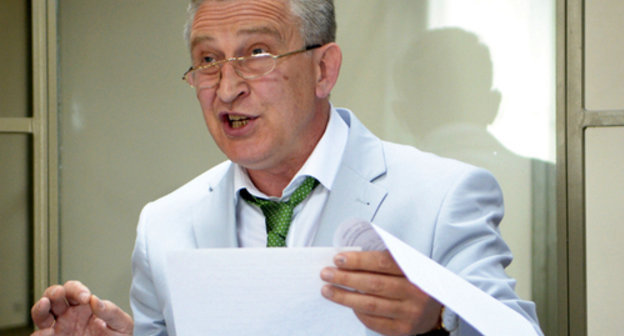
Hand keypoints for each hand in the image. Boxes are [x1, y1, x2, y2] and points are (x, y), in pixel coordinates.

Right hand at [30, 280, 133, 335]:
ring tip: (44, 306)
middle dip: (54, 292)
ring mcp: (60, 329)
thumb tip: (96, 300)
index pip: (73, 289)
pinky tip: (46, 332)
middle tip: (59, 294)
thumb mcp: (122, 324)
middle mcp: (68, 315)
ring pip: (41, 314)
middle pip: (52, 296)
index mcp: (84, 306)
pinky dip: (39, 333)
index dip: (76, 289)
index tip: (86, 298)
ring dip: (40, 309)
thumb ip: (111, 312)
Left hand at [320, 250, 441, 335]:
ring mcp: (410, 312)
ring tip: (328, 290)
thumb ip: (383, 261)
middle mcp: (415, 292)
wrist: (437, 309)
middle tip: (326, 274)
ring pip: (370, 304)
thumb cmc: (414, 282)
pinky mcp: (403, 329)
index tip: (339, 259)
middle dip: (346, 278)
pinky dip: (358, 312)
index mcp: (415, 270)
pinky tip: (347, 304)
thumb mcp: (407, 265)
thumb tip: (348, 259)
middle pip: (374, 284)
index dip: (359, 260)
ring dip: (345, 297)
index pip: (383, 262)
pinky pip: (374, 321)